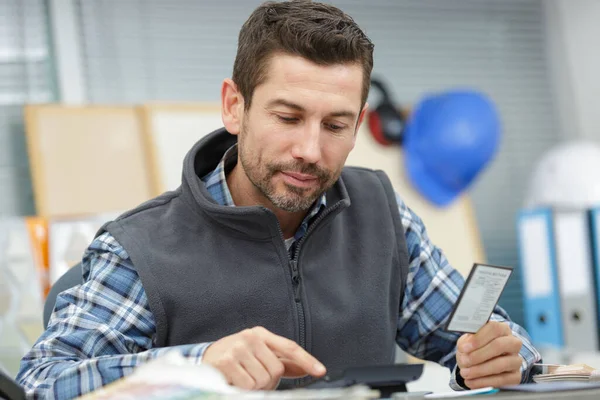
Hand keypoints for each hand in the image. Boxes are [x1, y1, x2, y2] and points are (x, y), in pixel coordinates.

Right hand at [202, 326, 325, 389]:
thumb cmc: (236, 358)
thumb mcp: (259, 355)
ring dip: (254, 387)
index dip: (306, 360)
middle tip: (252, 377)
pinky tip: (233, 381)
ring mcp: (238, 348)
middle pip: (276, 369)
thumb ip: (282, 361)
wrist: (205, 359)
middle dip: (268, 381)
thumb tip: (306, 369)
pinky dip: (242, 389)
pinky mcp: (226, 361)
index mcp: (261, 334)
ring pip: (262, 380)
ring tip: (242, 378)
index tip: (321, 371)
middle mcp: (250, 337)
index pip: (289, 347)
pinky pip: (248, 386)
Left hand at [456, 321, 522, 388]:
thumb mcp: (468, 341)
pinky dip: (483, 382)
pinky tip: (471, 381)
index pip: (494, 328)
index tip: (463, 347)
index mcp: (502, 329)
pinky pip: (501, 380)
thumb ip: (467, 340)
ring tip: (465, 373)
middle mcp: (512, 343)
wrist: (478, 363)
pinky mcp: (516, 376)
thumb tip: (465, 345)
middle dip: (479, 355)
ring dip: (480, 370)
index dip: (478, 338)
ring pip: (501, 364)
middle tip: (464, 361)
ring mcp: (516, 360)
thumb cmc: (474, 348)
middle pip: (499, 345)